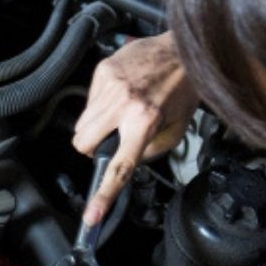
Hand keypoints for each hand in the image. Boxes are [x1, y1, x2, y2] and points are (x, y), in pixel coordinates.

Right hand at [72, 32, 198, 224]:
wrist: (181, 50)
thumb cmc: (183, 88)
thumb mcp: (177, 127)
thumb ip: (152, 149)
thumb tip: (129, 160)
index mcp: (144, 121)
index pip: (119, 167)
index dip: (104, 195)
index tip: (91, 215)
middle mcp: (123, 103)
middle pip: (83, 143)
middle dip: (90, 149)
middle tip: (109, 142)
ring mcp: (109, 85)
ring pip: (82, 124)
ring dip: (94, 129)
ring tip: (117, 117)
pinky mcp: (103, 71)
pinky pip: (89, 101)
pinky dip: (99, 105)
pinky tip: (119, 97)